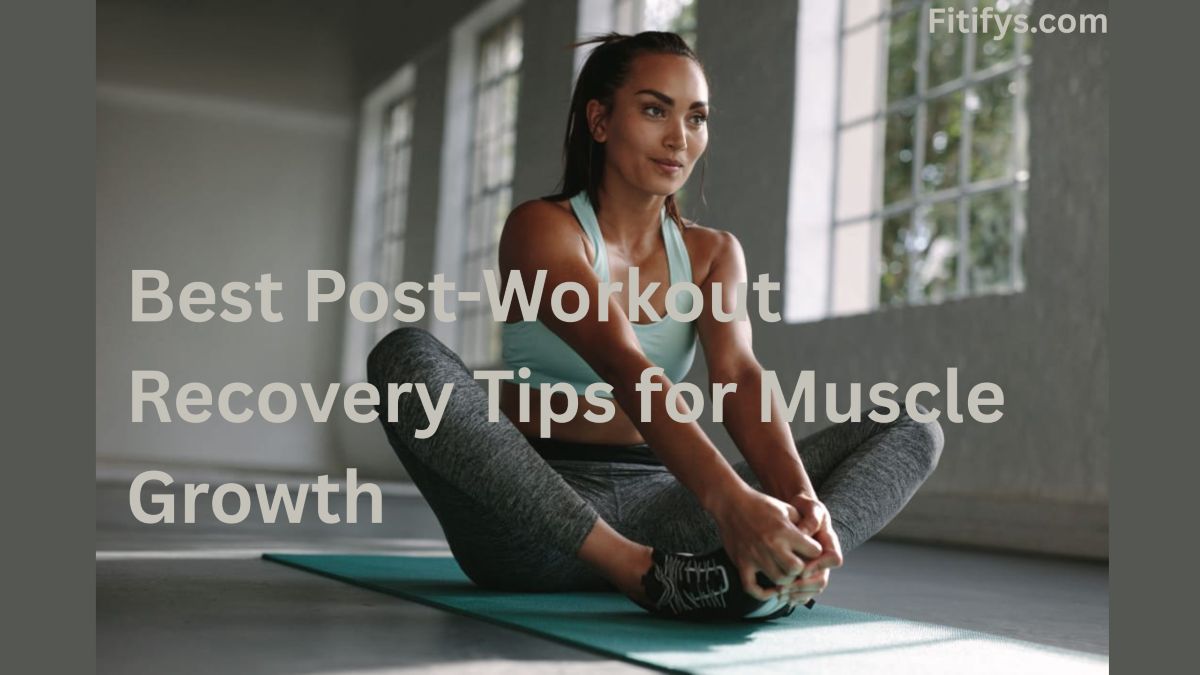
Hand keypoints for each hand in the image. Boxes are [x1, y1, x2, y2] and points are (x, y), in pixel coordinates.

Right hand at [708, 484, 823, 600]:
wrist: (731, 503)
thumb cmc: (760, 504)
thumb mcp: (786, 508)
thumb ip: (802, 523)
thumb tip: (814, 539)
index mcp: (785, 531)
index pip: (813, 551)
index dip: (815, 551)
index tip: (810, 550)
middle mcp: (771, 545)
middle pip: (797, 570)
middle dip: (801, 569)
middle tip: (798, 564)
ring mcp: (755, 556)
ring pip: (779, 581)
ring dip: (786, 579)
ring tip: (786, 573)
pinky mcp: (742, 564)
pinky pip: (752, 588)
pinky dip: (763, 593)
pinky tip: (770, 590)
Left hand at [780, 494, 842, 605]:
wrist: (798, 512)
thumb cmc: (805, 508)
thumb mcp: (811, 508)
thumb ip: (811, 519)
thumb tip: (803, 534)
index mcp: (830, 543)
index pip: (834, 559)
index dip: (819, 565)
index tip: (802, 567)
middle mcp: (824, 559)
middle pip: (822, 580)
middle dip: (804, 585)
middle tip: (785, 586)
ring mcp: (816, 568)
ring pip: (812, 589)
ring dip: (796, 593)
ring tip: (779, 592)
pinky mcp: (805, 574)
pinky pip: (803, 592)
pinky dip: (792, 596)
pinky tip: (779, 595)